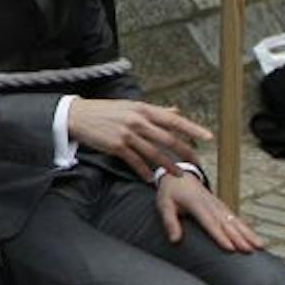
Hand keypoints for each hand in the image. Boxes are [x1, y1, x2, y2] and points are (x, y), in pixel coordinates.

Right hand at [66, 98, 211, 181]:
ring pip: (154, 153)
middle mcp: (137, 120)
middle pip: (168, 139)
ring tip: (179, 174)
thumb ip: (155, 110)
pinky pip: (135, 161)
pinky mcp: (116, 146)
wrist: (77, 116)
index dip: (192, 129)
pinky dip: (145, 171)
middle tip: (197, 162)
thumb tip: (176, 111)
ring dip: (168, 166)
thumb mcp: (130, 106)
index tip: (207, 137)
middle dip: (185, 152)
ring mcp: (127, 134)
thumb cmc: (105, 111)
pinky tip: (151, 178)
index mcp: (143, 109)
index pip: (173, 119)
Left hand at [156, 169, 263, 251]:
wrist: (180, 173)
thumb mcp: (163, 204)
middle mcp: (211, 204)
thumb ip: (169, 221)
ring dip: (248, 233)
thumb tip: (174, 240)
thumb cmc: (170, 191)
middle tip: (251, 250)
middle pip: (227, 223)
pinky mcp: (222, 206)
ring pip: (235, 220)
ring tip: (260, 245)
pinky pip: (236, 218)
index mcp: (196, 204)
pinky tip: (255, 237)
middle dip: (240, 238)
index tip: (230, 248)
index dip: (220, 235)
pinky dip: (246, 227)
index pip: (209, 222)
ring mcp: (218, 205)